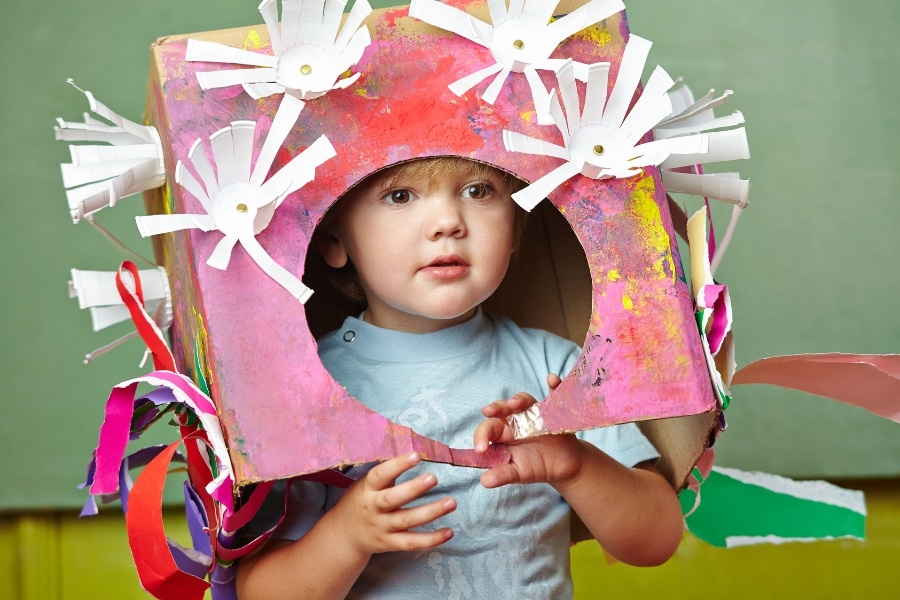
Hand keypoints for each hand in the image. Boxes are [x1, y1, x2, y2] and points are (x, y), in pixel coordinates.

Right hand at [331, 452, 455, 557]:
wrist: (345, 535)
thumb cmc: (361, 501)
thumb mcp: (366, 484)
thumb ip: (387, 473)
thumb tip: (412, 452)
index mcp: (366, 489)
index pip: (380, 475)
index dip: (397, 465)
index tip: (415, 455)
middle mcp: (373, 508)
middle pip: (393, 499)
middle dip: (414, 488)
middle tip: (434, 478)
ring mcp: (382, 527)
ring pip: (407, 521)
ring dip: (431, 512)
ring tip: (451, 502)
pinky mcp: (391, 543)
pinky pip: (412, 542)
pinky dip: (431, 539)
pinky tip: (449, 532)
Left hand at [473, 374, 584, 488]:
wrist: (563, 466)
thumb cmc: (536, 466)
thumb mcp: (519, 473)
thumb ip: (502, 475)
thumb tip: (483, 482)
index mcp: (503, 434)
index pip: (488, 429)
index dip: (481, 436)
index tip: (480, 449)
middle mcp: (516, 420)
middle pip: (503, 409)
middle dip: (496, 408)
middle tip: (489, 411)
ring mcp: (535, 413)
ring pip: (524, 400)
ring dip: (519, 399)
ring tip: (516, 403)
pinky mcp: (554, 410)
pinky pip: (554, 395)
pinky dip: (555, 385)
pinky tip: (553, 379)